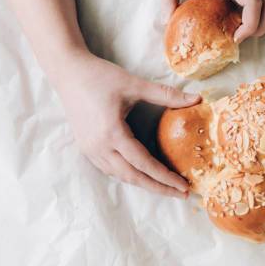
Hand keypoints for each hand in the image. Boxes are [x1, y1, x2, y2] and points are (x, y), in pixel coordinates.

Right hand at [53, 53, 200, 197]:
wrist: (68, 72)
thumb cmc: (100, 76)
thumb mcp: (135, 84)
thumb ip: (167, 94)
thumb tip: (197, 98)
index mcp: (112, 133)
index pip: (144, 164)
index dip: (165, 177)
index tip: (184, 186)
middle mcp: (99, 146)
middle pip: (133, 177)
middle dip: (158, 188)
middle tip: (182, 194)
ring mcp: (90, 149)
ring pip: (120, 175)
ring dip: (144, 183)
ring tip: (166, 187)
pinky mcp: (86, 147)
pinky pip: (110, 169)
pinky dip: (129, 175)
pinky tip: (142, 174)